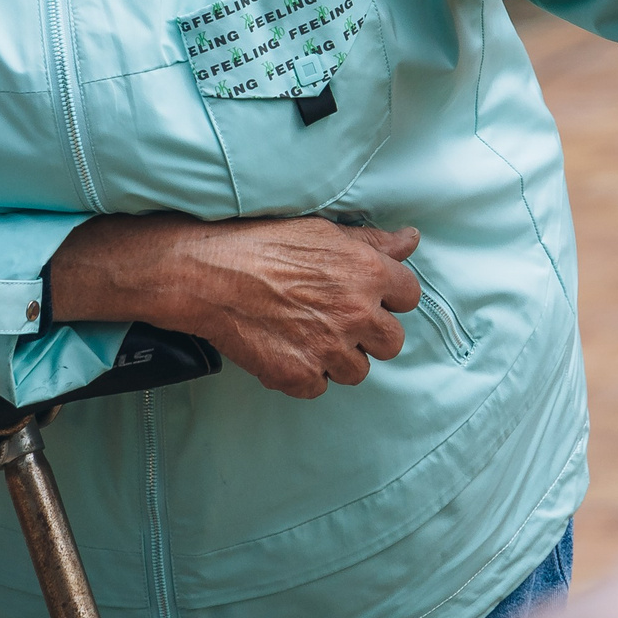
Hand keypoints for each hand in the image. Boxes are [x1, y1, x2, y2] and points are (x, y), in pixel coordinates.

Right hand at [44, 213, 422, 398]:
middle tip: (337, 319)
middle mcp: (356, 314)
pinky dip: (304, 373)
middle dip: (369, 333)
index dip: (388, 297)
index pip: (410, 297)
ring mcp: (329, 350)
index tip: (366, 295)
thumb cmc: (261, 243)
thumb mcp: (323, 231)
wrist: (207, 273)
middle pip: (392, 342)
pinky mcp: (300, 376)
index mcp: (368, 274)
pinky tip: (284, 347)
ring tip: (306, 333)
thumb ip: (374, 241)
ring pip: (357, 370)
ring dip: (338, 357)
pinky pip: (319, 386)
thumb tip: (410, 240)